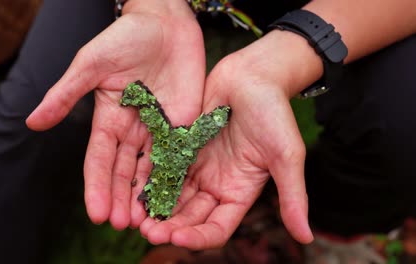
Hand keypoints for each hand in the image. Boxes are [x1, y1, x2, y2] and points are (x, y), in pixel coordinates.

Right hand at [26, 0, 205, 229]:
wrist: (165, 22)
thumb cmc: (124, 37)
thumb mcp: (91, 65)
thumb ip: (65, 94)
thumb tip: (32, 123)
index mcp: (108, 119)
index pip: (99, 160)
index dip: (97, 186)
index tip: (97, 212)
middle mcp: (132, 130)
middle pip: (125, 171)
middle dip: (123, 199)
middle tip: (122, 226)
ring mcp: (159, 129)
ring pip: (152, 170)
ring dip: (148, 196)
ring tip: (147, 222)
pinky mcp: (183, 124)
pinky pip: (180, 155)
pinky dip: (176, 178)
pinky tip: (175, 199)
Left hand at [140, 31, 321, 248]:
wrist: (253, 75)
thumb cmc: (275, 114)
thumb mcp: (286, 156)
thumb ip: (293, 197)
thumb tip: (307, 238)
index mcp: (239, 193)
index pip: (217, 227)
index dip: (198, 237)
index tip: (177, 238)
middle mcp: (216, 184)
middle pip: (190, 217)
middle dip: (169, 227)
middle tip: (147, 232)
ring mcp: (197, 166)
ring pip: (173, 196)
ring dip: (156, 209)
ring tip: (135, 218)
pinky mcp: (182, 147)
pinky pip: (163, 168)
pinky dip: (151, 181)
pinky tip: (135, 187)